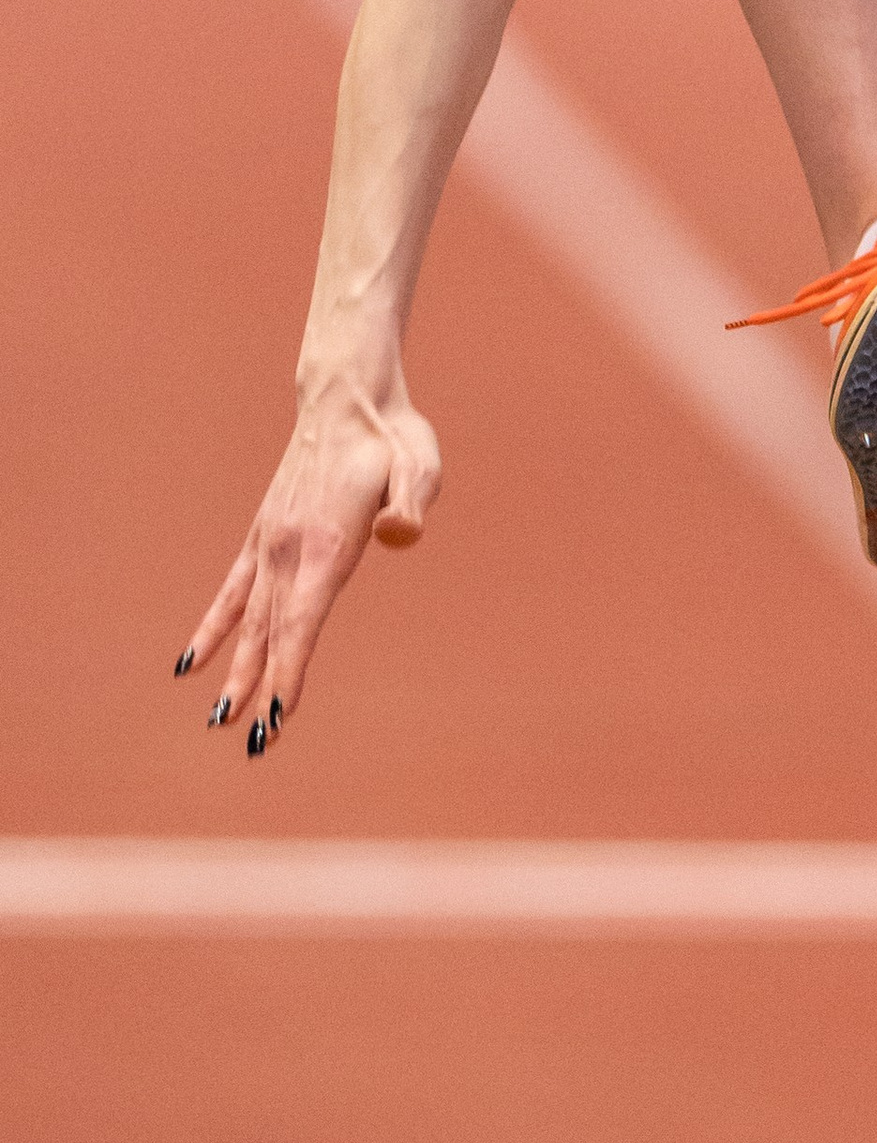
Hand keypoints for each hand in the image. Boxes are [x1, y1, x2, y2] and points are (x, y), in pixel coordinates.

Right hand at [178, 369, 440, 751]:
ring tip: (217, 721)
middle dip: (262, 691)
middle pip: (272, 634)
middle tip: (255, 746)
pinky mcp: (262, 534)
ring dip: (235, 672)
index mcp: (325, 544)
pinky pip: (231, 591)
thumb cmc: (393, 436)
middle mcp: (288, 549)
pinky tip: (192, 663)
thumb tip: (398, 534)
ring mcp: (269, 542)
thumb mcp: (419, 464)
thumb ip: (410, 503)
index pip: (303, 622)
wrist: (348, 396)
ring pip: (247, 621)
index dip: (291, 671)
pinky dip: (213, 628)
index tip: (279, 717)